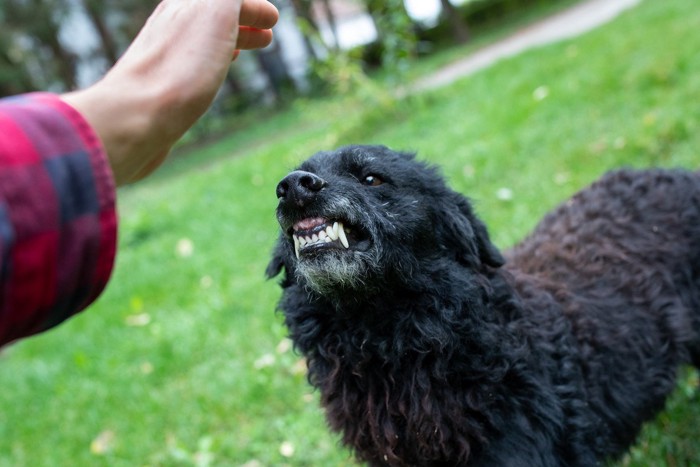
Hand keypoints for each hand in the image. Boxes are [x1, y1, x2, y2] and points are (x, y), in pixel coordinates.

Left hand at [62, 0, 278, 185]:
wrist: (137, 118)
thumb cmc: (179, 69)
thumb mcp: (214, 11)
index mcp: (186, 4)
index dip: (252, 6)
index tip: (273, 18)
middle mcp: (172, 25)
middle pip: (213, 16)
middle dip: (242, 21)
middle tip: (266, 35)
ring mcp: (165, 55)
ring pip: (203, 39)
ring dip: (229, 41)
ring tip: (245, 50)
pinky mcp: (161, 86)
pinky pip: (192, 63)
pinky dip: (211, 61)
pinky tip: (214, 74)